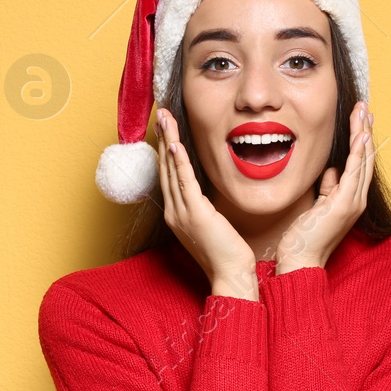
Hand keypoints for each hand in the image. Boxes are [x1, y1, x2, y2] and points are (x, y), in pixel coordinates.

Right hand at [155, 108, 257, 299]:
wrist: (230, 276)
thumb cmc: (226, 254)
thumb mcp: (212, 225)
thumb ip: (205, 208)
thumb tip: (207, 195)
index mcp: (177, 214)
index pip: (168, 175)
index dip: (165, 150)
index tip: (165, 129)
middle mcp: (174, 212)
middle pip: (164, 168)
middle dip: (161, 139)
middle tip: (160, 114)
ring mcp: (182, 213)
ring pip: (171, 170)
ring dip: (167, 141)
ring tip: (163, 118)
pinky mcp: (196, 214)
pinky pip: (185, 182)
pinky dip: (179, 161)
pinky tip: (174, 143)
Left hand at [271, 102, 374, 274]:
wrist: (300, 259)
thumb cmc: (305, 236)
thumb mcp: (317, 205)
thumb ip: (327, 188)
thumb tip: (331, 171)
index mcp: (350, 198)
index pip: (360, 163)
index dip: (360, 140)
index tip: (359, 119)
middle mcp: (357, 200)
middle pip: (366, 158)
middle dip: (365, 131)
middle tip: (364, 107)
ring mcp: (352, 203)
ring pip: (363, 161)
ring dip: (363, 135)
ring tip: (363, 113)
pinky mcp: (344, 205)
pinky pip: (355, 173)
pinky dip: (359, 153)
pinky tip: (361, 136)